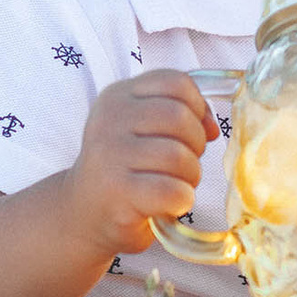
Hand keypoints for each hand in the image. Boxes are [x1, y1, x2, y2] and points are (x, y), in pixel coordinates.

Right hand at [64, 71, 218, 255]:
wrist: (84, 213)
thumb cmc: (126, 170)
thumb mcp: (143, 129)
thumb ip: (179, 115)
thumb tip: (212, 128)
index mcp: (118, 95)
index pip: (176, 82)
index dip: (197, 108)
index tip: (190, 132)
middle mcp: (109, 119)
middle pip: (180, 117)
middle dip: (196, 145)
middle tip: (184, 164)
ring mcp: (110, 154)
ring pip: (179, 155)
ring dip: (190, 176)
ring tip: (175, 184)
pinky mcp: (117, 190)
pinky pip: (173, 190)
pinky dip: (182, 200)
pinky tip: (169, 203)